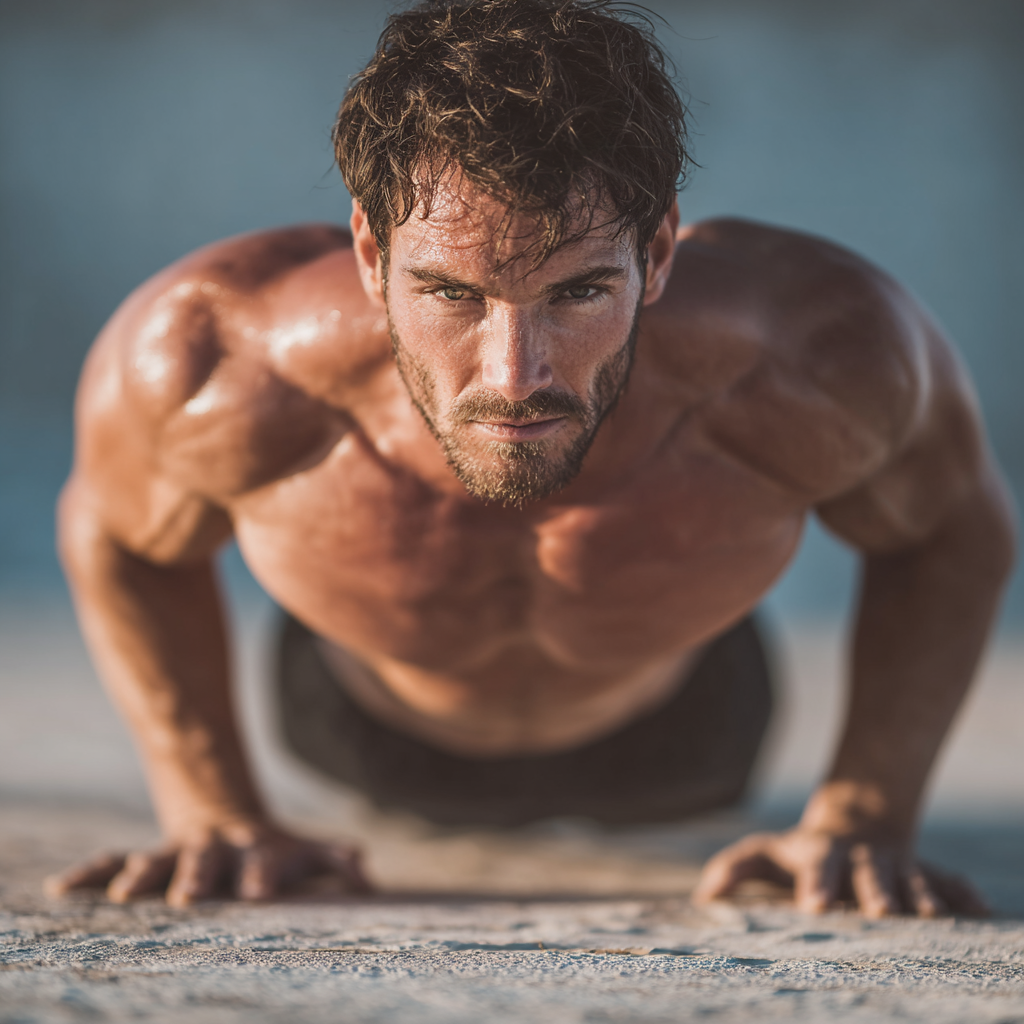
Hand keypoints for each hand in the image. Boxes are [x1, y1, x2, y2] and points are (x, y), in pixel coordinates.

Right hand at [44, 823, 371, 905]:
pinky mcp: (144, 858)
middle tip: (187, 897)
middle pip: (202, 864)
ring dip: (138, 874)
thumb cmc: (270, 848)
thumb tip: (366, 873)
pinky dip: (89, 872)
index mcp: (251, 852)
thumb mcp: (302, 850)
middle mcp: (210, 852)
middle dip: (194, 878)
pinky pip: (112, 860)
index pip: (259, 863)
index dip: (261, 875)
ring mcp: (174, 853)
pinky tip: (61, 887)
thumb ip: (333, 859)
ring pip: (154, 860)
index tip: (258, 891)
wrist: (221, 816)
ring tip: (121, 893)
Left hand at [691, 827, 988, 917]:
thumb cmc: (803, 851)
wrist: (857, 823)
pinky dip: (963, 893)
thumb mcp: (768, 854)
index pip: (815, 867)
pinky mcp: (924, 872)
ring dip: (919, 897)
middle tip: (879, 914)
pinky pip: (948, 880)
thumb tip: (703, 896)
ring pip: (909, 879)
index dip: (815, 885)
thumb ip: (735, 869)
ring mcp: (896, 865)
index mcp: (820, 854)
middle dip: (873, 892)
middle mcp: (860, 859)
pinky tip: (982, 909)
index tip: (814, 907)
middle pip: (866, 874)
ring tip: (928, 918)